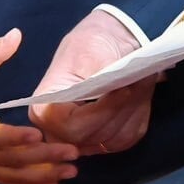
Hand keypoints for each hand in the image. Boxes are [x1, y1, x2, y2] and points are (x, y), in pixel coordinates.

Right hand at [30, 9, 152, 154]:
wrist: (109, 44)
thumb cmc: (93, 43)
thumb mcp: (89, 50)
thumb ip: (96, 77)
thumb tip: (112, 90)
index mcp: (44, 108)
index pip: (72, 127)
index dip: (100, 112)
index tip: (123, 90)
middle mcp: (58, 130)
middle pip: (94, 136)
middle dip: (120, 109)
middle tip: (136, 82)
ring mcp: (82, 138)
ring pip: (114, 139)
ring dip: (132, 110)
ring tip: (138, 82)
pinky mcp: (105, 139)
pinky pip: (128, 137)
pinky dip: (137, 115)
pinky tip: (138, 95)